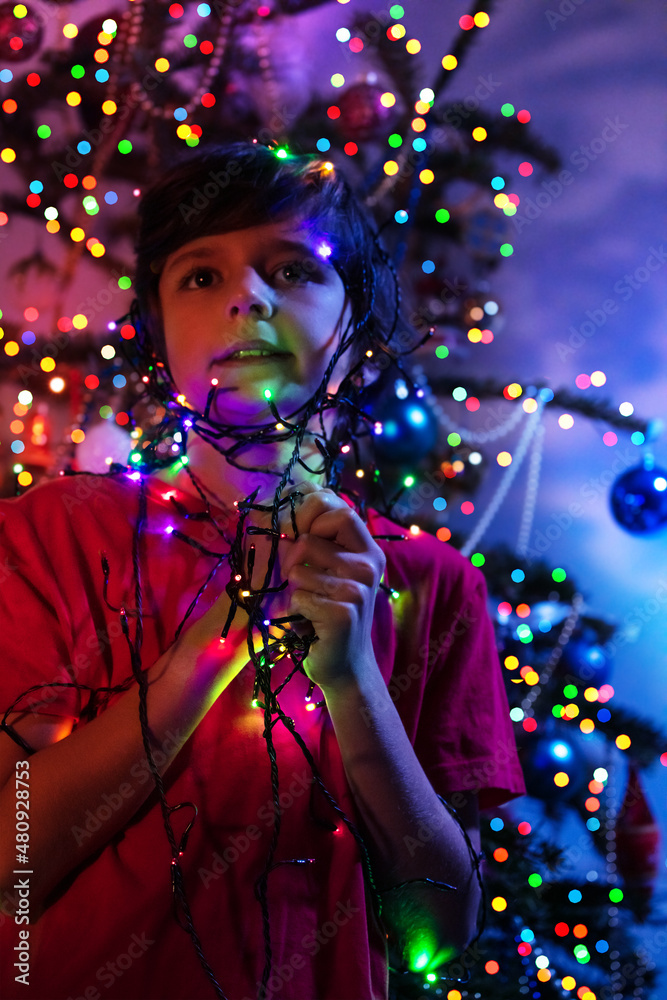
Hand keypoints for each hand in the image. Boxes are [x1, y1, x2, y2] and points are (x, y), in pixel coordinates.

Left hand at [279, 483, 385, 691]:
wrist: (343, 664)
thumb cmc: (328, 610)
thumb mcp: (329, 568)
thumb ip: (319, 534)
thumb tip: (296, 493)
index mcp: (368, 548)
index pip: (336, 508)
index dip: (308, 515)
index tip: (298, 535)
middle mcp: (370, 564)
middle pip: (311, 536)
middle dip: (295, 556)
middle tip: (300, 577)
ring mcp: (360, 589)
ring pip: (299, 569)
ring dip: (295, 588)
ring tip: (311, 603)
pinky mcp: (344, 612)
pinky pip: (299, 596)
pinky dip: (296, 609)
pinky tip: (312, 622)